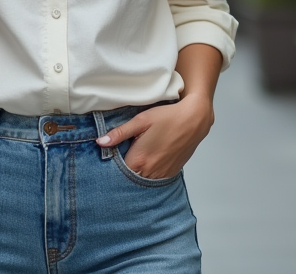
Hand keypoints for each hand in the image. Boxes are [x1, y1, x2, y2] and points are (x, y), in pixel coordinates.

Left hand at [96, 95, 214, 179]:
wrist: (194, 119)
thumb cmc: (167, 117)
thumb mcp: (141, 120)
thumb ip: (120, 133)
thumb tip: (101, 142)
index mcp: (139, 159)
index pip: (118, 171)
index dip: (113, 164)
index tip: (112, 156)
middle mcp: (150, 171)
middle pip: (130, 177)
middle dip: (125, 169)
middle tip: (125, 154)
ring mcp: (162, 174)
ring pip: (143, 179)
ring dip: (138, 171)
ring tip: (139, 156)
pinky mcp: (171, 173)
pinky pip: (155, 178)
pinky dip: (150, 172)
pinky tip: (151, 159)